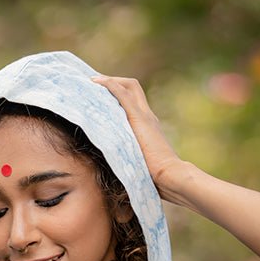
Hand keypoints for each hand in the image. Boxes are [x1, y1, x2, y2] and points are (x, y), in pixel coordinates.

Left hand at [92, 75, 183, 200]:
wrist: (169, 177)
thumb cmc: (154, 179)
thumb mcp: (137, 164)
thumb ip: (127, 160)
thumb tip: (112, 171)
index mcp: (148, 125)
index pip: (133, 100)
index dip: (117, 93)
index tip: (100, 95)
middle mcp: (148, 116)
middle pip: (132, 87)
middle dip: (112, 82)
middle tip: (92, 85)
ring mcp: (144, 116)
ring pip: (127, 87)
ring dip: (108, 81)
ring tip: (90, 82)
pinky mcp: (139, 118)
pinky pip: (122, 94)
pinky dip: (109, 85)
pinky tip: (95, 82)